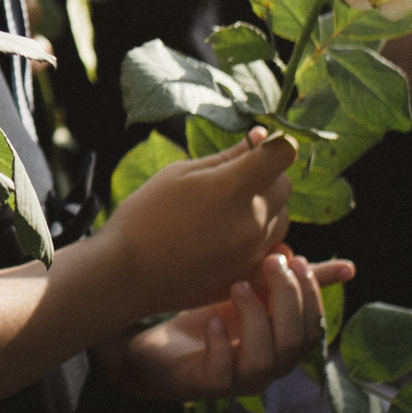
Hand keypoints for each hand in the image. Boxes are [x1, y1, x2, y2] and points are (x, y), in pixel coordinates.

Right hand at [95, 130, 299, 318]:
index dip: (274, 145)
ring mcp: (254, 252)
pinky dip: (260, 239)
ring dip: (266, 209)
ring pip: (282, 218)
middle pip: (284, 186)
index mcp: (232, 188)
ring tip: (226, 213)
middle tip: (233, 180)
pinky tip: (230, 238)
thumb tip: (259, 137)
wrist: (127, 275)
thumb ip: (225, 156)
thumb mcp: (178, 174)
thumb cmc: (144, 216)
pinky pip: (272, 249)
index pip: (282, 154)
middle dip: (267, 177)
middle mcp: (252, 220)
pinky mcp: (250, 275)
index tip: (259, 147)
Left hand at [117, 248, 353, 401]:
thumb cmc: (212, 322)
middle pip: (293, 342)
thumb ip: (292, 282)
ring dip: (255, 318)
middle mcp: (267, 368)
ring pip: (264, 359)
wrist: (159, 349)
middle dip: (287, 299)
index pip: (312, 327)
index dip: (311, 296)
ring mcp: (238, 380)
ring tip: (239, 285)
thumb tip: (349, 268)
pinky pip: (222, 372)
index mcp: (282, 346)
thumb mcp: (254, 294)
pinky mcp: (206, 384)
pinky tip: (212, 321)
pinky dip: (220, 345)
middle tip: (270, 263)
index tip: (297, 261)